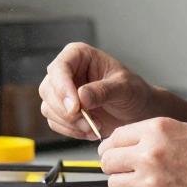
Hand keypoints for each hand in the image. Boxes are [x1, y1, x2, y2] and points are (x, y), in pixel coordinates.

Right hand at [39, 43, 153, 139]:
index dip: (63, 88)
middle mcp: (67, 71)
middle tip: (88, 122)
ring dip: (70, 123)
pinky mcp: (62, 110)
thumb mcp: (124, 87)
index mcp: (79, 55)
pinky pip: (55, 123)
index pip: (59, 67)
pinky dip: (71, 131)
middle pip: (48, 89)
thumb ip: (103, 91)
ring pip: (48, 108)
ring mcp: (62, 92)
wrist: (138, 111)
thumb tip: (81, 97)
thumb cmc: (133, 91)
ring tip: (94, 126)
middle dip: (66, 111)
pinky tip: (90, 130)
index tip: (75, 108)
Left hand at [97, 117, 186, 186]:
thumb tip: (127, 142)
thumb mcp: (184, 131)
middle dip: (113, 166)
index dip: (112, 147)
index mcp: (157, 130)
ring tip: (143, 184)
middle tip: (125, 170)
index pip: (113, 137)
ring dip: (124, 184)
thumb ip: (153, 135)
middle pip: (106, 160)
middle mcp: (149, 153)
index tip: (115, 153)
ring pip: (113, 183)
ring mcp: (150, 181)